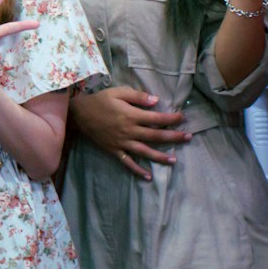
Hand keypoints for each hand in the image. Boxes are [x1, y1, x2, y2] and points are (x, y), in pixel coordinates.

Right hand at [69, 86, 188, 178]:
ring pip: (144, 151)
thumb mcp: (118, 92)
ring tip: (174, 160)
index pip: (156, 119)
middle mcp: (129, 131)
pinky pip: (127, 162)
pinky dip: (137, 170)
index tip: (183, 118)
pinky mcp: (114, 150)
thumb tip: (156, 102)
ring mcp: (122, 143)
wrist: (79, 114)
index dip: (171, 119)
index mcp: (131, 115)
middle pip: (155, 136)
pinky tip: (148, 176)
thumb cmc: (100, 100)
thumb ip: (138, 97)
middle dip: (173, 137)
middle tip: (188, 137)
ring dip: (160, 156)